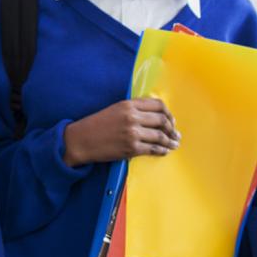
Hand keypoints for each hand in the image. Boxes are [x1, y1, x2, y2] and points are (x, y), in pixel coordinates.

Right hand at [62, 98, 180, 166]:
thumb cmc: (97, 125)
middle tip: (175, 134)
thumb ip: (134, 109)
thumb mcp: (114, 110)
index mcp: (128, 105)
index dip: (168, 113)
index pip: (158, 105)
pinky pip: (153, 149)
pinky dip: (162, 150)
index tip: (171, 120)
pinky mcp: (131, 148)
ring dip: (170, 141)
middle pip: (162, 120)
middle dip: (172, 128)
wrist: (81, 140)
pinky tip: (164, 151)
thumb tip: (155, 116)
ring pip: (160, 136)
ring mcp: (132, 133)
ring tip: (174, 144)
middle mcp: (132, 117)